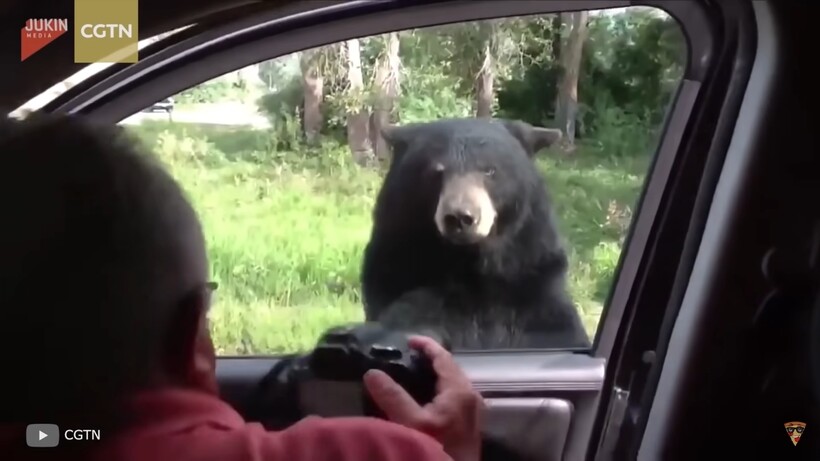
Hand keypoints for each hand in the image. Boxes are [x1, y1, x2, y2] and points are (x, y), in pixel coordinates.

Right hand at [363, 335, 482, 460]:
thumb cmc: (435, 450)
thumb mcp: (410, 424)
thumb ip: (392, 397)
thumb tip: (372, 372)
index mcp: (460, 390)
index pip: (443, 357)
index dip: (426, 345)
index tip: (407, 340)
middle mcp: (471, 396)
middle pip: (450, 369)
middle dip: (429, 360)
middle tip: (405, 357)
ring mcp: (471, 412)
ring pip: (452, 384)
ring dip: (433, 377)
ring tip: (410, 376)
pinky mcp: (467, 426)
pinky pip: (453, 397)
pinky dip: (437, 391)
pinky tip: (421, 400)